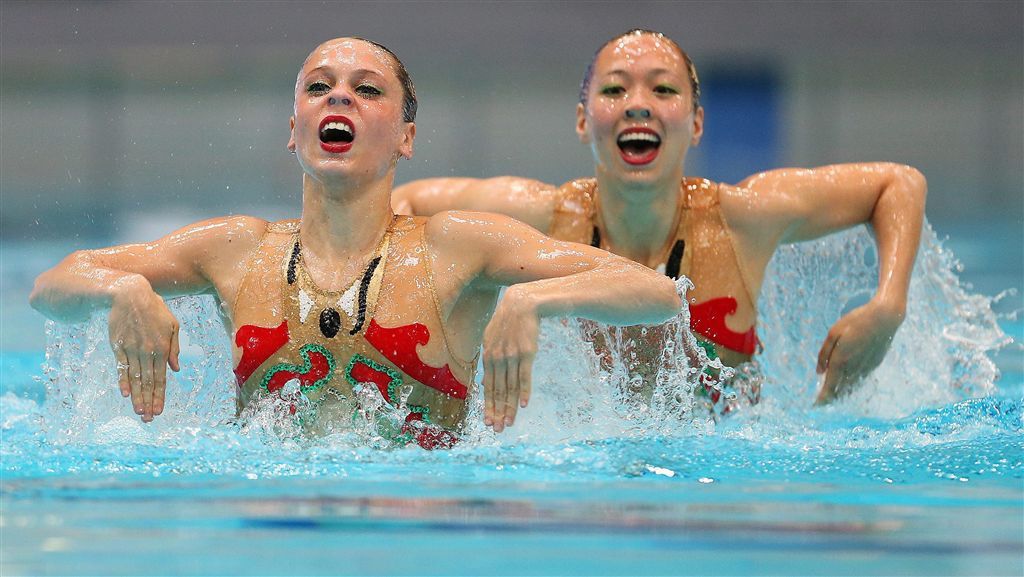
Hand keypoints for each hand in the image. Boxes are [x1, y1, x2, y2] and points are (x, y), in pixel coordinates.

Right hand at [108, 276, 180, 421]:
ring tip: (139, 412)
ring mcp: (131, 349)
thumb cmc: (155, 309)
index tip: (160, 410)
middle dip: (149, 402)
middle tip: (149, 419)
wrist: (130, 294)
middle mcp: (147, 352)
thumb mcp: (172, 325)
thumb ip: (174, 348)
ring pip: (135, 378)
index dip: (160, 396)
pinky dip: (123, 380)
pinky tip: (125, 393)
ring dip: (137, 397)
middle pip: (148, 382)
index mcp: (162, 349)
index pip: (161, 378)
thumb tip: (175, 369)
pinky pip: (121, 366)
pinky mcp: (118, 345)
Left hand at [481, 286, 538, 432]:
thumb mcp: (493, 337)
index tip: (487, 421)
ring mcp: (511, 356)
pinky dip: (524, 392)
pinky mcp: (527, 353)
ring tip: (508, 424)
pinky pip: (524, 376)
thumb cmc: (508, 320)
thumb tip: (488, 374)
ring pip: (510, 388)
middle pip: (498, 391)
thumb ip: (491, 355)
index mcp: (488, 356)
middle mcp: (497, 358)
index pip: (488, 387)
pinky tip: (524, 405)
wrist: (522, 303)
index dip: (488, 406)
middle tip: (496, 430)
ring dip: (510, 408)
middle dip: (497, 413)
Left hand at [815, 298, 903, 404]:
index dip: (823, 398)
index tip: (816, 406)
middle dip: (831, 398)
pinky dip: (852, 385)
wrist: (885, 318)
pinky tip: (848, 385)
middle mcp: (854, 367)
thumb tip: (820, 372)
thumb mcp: (833, 332)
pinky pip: (860, 380)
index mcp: (841, 360)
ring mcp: (866, 367)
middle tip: (822, 403)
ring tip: (833, 396)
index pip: (830, 385)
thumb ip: (824, 353)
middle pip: (841, 390)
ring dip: (842, 393)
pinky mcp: (874, 364)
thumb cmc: (856, 321)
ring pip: (851, 386)